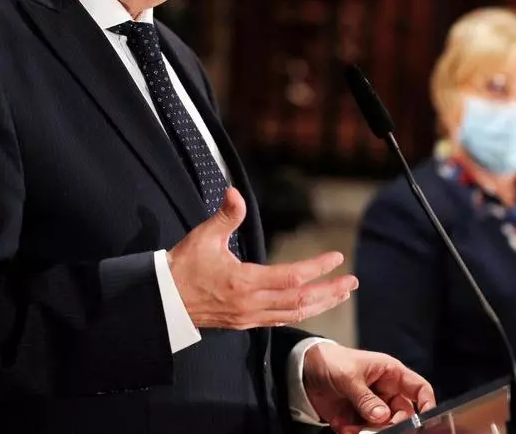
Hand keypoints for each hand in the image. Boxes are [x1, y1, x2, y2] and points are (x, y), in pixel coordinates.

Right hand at [167, 187, 357, 328]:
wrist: (163, 300)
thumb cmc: (183, 266)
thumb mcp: (204, 237)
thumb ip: (225, 216)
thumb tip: (234, 192)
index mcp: (244, 282)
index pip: (291, 278)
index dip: (316, 268)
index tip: (336, 258)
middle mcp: (250, 304)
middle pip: (300, 301)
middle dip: (329, 291)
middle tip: (352, 281)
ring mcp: (249, 317)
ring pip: (293, 314)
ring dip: (320, 304)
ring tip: (341, 294)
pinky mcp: (244, 323)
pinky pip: (280, 320)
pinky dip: (301, 313)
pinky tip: (312, 306)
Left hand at [303, 344, 436, 433]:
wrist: (304, 372)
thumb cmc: (332, 362)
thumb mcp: (349, 377)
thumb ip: (366, 398)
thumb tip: (383, 417)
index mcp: (391, 373)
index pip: (418, 388)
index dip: (426, 403)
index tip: (425, 419)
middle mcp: (386, 391)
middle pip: (403, 414)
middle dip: (391, 424)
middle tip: (376, 428)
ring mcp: (373, 406)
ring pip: (384, 427)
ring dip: (370, 431)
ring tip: (351, 428)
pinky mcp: (359, 418)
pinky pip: (366, 432)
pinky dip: (355, 433)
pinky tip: (342, 426)